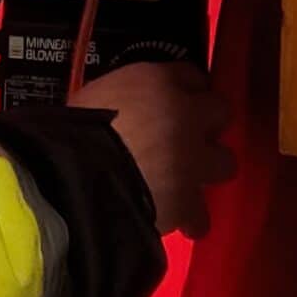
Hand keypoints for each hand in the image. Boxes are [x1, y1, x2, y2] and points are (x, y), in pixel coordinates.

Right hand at [69, 61, 234, 238]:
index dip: (185, 90)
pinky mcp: (189, 201)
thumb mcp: (92, 97)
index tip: (175, 101)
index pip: (192, 75)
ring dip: (206, 170)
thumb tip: (121, 110)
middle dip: (206, 125)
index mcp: (157, 81)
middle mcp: (186, 115)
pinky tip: (176, 220)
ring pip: (225, 162)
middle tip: (184, 137)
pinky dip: (189, 217)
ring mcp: (194, 159)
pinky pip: (200, 214)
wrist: (75, 175)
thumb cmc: (71, 130)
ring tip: (182, 182)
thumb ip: (120, 99)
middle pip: (220, 111)